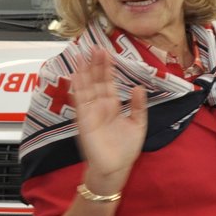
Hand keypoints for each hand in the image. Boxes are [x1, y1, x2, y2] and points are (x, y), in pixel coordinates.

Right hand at [71, 50, 146, 196]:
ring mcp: (90, 112)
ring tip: (82, 55)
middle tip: (94, 46)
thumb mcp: (138, 125)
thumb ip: (138, 106)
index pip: (109, 82)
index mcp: (113, 106)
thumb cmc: (125, 150)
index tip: (107, 52)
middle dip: (95, 64)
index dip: (107, 68)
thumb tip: (139, 87)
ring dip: (84, 71)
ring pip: (86, 87)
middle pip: (96, 81)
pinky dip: (78, 88)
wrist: (115, 169)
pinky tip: (76, 75)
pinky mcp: (84, 120)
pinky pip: (80, 101)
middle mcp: (100, 106)